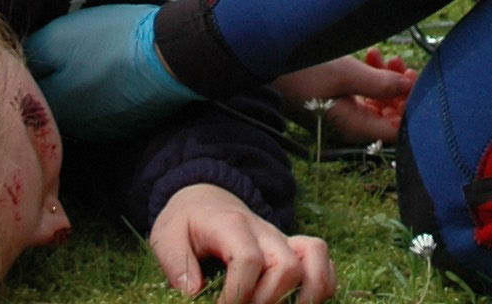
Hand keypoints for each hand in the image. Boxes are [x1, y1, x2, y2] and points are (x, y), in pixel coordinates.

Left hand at [23, 4, 200, 141]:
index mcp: (55, 107)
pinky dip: (101, 96)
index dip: (30, 72)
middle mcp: (75, 129)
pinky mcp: (127, 125)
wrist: (171, 53)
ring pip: (78, 111)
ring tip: (89, 63)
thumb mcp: (60, 35)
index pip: (26, 95)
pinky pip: (102, 112)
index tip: (38, 54)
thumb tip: (18, 63)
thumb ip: (32, 53)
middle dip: (52, 84)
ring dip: (78, 91)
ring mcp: (103, 130)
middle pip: (52, 106)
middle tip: (62, 56)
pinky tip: (110, 75)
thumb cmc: (112, 41)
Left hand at [149, 183, 335, 303]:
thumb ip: (175, 262)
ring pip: (315, 260)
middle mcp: (264, 230)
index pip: (248, 259)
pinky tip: (298, 303)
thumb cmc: (186, 221)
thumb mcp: (166, 236)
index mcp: (232, 225)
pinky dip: (321, 285)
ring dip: (304, 295)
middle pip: (287, 265)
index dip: (238, 294)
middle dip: (268, 300)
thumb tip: (192, 292)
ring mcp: (282, 239)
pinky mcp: (293, 248)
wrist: (205, 198)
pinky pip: (324, 261)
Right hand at [273, 49, 416, 144]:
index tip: (414, 81)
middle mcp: (350, 124)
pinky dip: (371, 75)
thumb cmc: (304, 70)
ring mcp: (343, 112)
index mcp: (353, 126)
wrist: (267, 61)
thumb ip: (380, 83)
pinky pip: (364, 92)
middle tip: (403, 65)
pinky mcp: (337, 99)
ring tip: (386, 55)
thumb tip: (408, 88)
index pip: (395, 129)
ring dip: (386, 79)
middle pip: (388, 115)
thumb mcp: (346, 74)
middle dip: (399, 90)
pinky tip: (371, 54)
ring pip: (377, 100)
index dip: (409, 108)